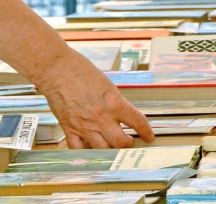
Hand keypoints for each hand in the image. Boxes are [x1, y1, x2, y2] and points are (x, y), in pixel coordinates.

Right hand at [37, 48, 153, 147]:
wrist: (58, 71)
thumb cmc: (84, 73)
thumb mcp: (109, 87)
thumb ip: (115, 103)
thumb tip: (121, 117)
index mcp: (115, 103)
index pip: (137, 122)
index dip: (146, 132)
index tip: (149, 137)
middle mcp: (102, 118)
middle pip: (121, 142)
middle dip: (128, 145)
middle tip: (130, 144)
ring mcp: (84, 126)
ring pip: (102, 150)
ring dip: (110, 152)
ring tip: (113, 149)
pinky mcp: (69, 129)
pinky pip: (79, 149)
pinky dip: (86, 152)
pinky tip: (91, 151)